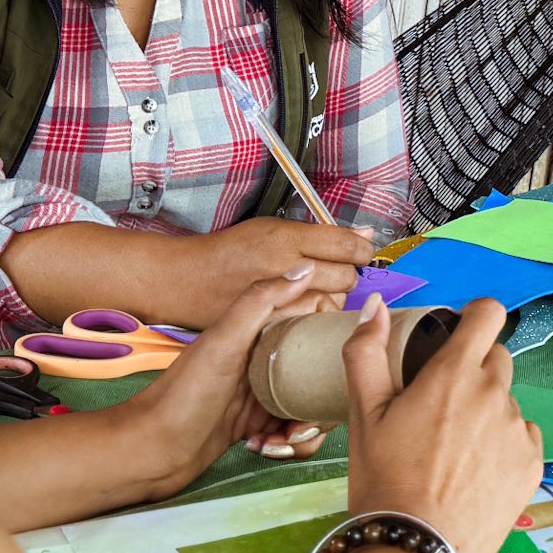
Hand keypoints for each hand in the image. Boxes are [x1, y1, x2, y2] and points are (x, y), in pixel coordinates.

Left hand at [115, 269, 319, 496]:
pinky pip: (291, 431)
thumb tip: (305, 267)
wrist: (149, 451)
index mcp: (259, 331)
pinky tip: (265, 449)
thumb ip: (261, 301)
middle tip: (309, 421)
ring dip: (306, 428)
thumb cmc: (182, 396)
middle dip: (324, 399)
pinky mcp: (255, 424)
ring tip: (286, 441)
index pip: (313, 323)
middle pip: (317, 370)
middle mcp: (264, 358)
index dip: (331, 341)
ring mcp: (261, 392)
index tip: (338, 364)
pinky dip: (288, 444)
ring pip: (308, 404)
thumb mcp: (223, 342)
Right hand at [195, 217, 374, 316]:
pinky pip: (310, 323)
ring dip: (333, 298)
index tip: (363, 252)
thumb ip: (320, 234)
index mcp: (286, 240)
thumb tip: (362, 235)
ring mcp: (279, 299)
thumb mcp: (274, 228)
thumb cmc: (231, 250)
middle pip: (345, 277)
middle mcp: (285, 269)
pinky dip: (314, 318)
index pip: (345, 245)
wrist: (189, 280)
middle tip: (338, 272)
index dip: (362, 250)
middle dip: (348, 275)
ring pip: (333, 302)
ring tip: (316, 292)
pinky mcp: (272, 323)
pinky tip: (305, 311)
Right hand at [344, 296, 543, 552]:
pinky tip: (475, 469)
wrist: (415, 549)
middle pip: (496, 359)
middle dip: (473, 372)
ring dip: (487, 412)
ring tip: (454, 449)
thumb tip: (374, 307)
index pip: (488, 314)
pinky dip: (504, 444)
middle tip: (442, 407)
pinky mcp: (532, 462)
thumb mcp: (364, 414)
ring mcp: (517, 429)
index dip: (475, 316)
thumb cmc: (386, 481)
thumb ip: (366, 352)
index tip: (461, 331)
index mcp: (454, 373)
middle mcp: (494, 393)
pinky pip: (523, 435)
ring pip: (506, 401)